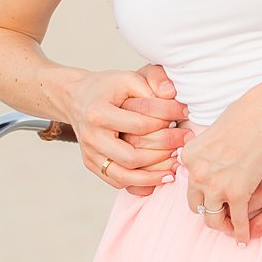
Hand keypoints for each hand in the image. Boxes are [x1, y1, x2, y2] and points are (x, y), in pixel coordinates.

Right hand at [63, 66, 187, 192]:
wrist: (77, 98)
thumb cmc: (107, 87)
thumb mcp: (128, 76)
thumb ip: (152, 79)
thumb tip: (172, 94)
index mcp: (98, 113)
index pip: (139, 125)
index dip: (166, 120)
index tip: (184, 115)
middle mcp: (92, 137)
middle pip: (131, 157)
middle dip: (163, 154)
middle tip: (184, 144)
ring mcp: (89, 154)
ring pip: (123, 177)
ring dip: (152, 177)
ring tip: (174, 170)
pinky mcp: (91, 164)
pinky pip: (116, 182)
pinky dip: (138, 184)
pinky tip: (158, 177)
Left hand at [181, 84, 261, 244]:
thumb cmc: (246, 115)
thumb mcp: (214, 130)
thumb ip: (209, 149)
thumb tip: (212, 156)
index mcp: (190, 157)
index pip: (191, 184)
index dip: (203, 192)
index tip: (213, 197)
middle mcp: (197, 174)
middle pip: (196, 205)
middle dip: (208, 212)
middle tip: (220, 216)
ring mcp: (215, 185)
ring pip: (212, 219)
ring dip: (222, 226)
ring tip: (232, 229)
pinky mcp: (236, 194)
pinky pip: (236, 221)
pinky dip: (241, 232)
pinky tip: (245, 238)